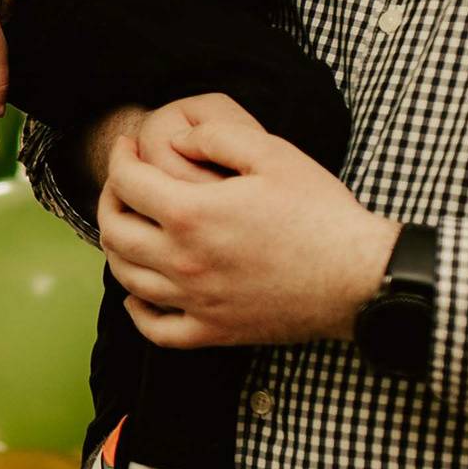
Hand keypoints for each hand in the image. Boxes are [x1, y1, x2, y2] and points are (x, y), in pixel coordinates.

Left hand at [97, 96, 396, 349]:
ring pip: (126, 278)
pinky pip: (155, 329)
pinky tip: (140, 293)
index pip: (127, 183)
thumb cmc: (320, 212)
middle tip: (124, 184)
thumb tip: (176, 140)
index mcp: (192, 213)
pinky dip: (137, 311)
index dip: (119, 158)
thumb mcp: (273, 153)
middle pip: (115, 231)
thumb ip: (216, 137)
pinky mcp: (214, 331)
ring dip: (118, 248)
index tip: (128, 148)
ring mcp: (195, 301)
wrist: (357, 277)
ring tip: (132, 228)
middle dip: (109, 200)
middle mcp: (183, 261)